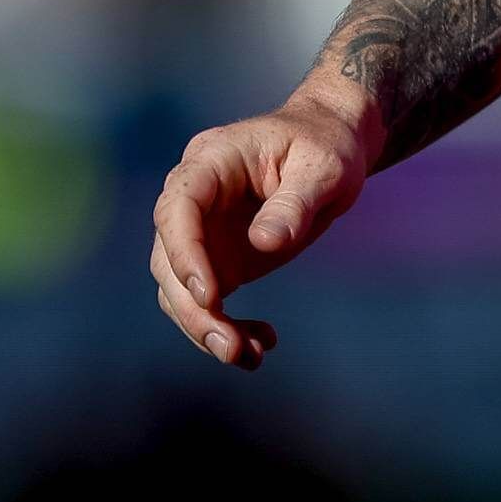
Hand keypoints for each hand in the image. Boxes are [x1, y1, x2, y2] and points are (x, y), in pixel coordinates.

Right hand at [148, 91, 375, 369]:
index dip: (185, 252)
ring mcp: (202, 229)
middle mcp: (195, 196)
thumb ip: (295, 203)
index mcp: (212, 160)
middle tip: (230, 347)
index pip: (179, 206)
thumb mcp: (324, 169)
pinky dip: (226, 326)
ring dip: (206, 327)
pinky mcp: (217, 257)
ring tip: (249, 356)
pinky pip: (206, 301)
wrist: (332, 145)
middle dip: (194, 308)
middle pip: (168, 257)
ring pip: (179, 287)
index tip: (211, 296)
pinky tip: (262, 344)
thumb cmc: (327, 146)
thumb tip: (264, 242)